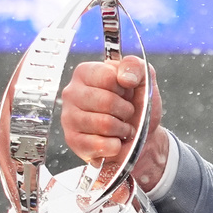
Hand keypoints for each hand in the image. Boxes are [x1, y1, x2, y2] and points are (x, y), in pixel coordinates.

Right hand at [61, 55, 168, 191]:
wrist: (142, 135)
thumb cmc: (138, 105)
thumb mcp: (144, 79)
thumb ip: (135, 67)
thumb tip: (124, 77)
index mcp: (86, 73)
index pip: (108, 77)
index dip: (125, 89)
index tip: (126, 93)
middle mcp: (72, 93)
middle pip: (106, 102)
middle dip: (126, 111)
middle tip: (126, 113)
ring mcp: (69, 117)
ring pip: (105, 124)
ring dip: (122, 129)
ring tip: (121, 127)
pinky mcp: (73, 141)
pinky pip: (101, 145)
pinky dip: (115, 145)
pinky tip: (113, 140)